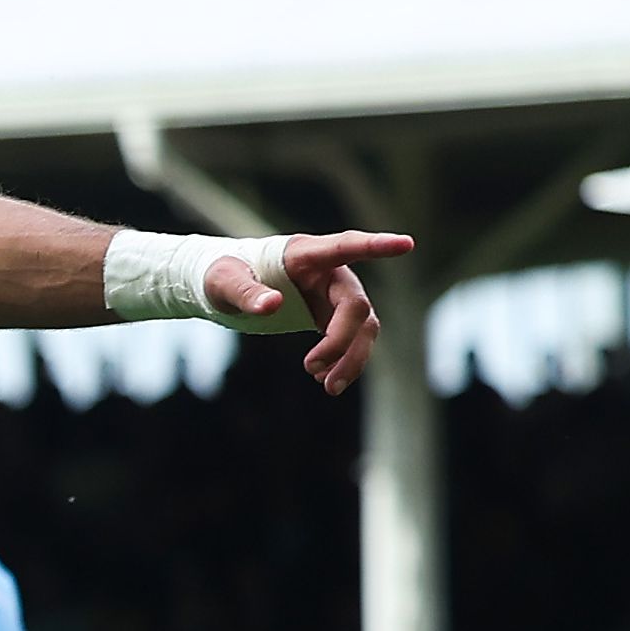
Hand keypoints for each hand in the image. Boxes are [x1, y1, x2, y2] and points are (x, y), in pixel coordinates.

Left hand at [208, 231, 416, 393]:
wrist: (227, 287)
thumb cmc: (223, 274)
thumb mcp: (223, 280)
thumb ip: (246, 292)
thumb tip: (271, 305)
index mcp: (305, 253)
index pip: (346, 245)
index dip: (376, 246)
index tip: (406, 243)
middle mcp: (329, 273)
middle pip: (356, 305)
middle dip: (342, 340)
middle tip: (312, 369)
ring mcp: (334, 295)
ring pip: (362, 327)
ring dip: (352, 359)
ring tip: (328, 387)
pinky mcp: (332, 315)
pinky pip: (352, 340)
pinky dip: (344, 361)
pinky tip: (326, 380)